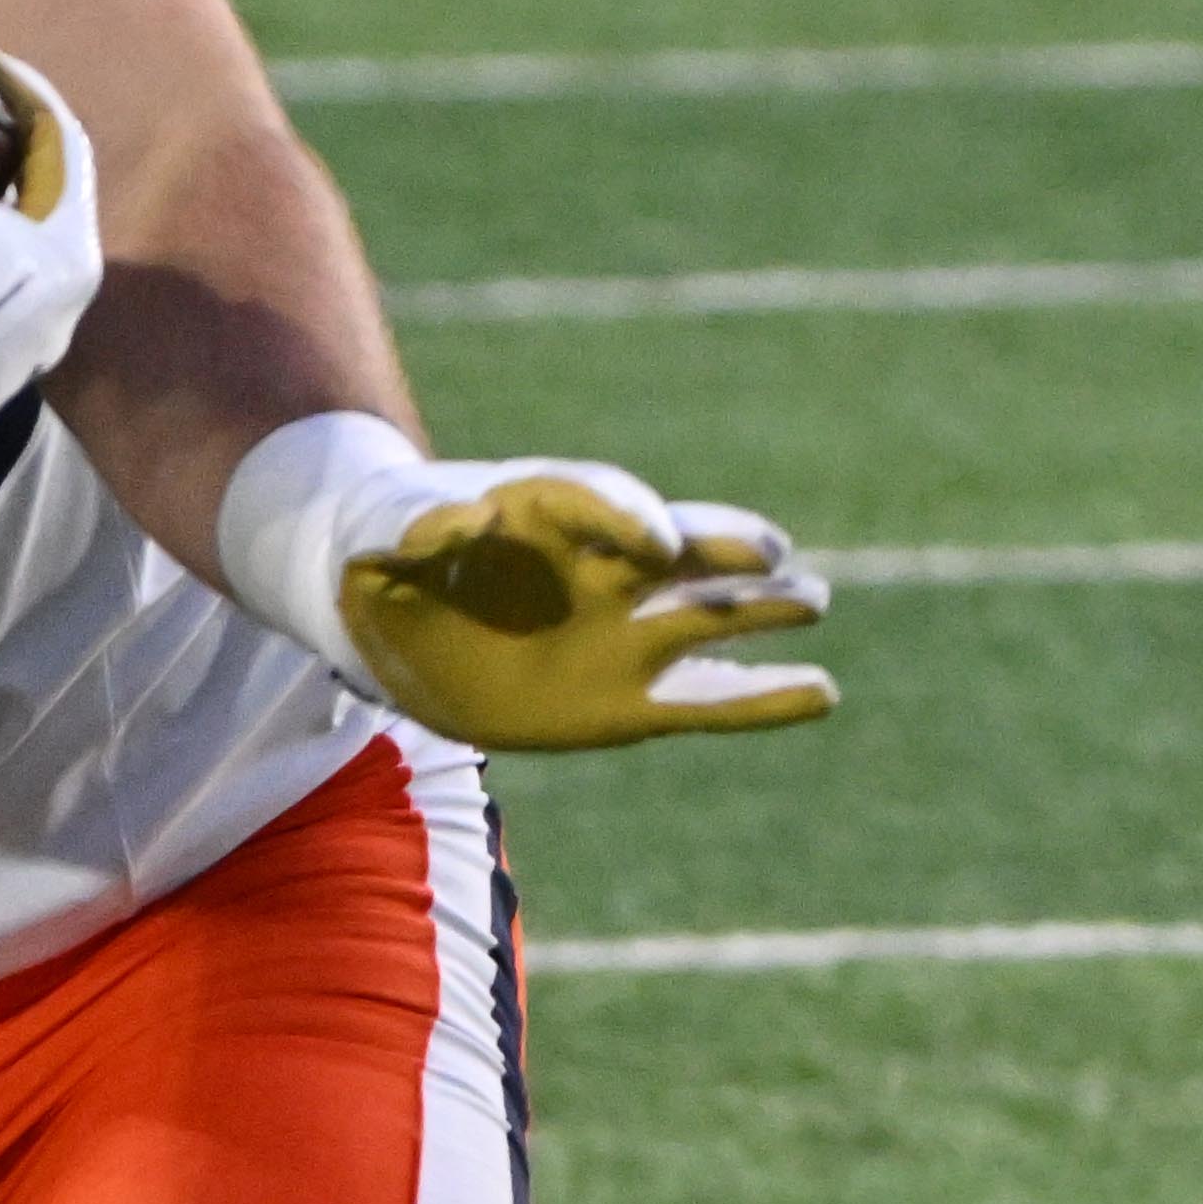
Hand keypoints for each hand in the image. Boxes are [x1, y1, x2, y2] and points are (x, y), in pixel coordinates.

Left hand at [217, 421, 835, 750]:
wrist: (386, 611)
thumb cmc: (387, 552)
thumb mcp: (382, 536)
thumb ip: (416, 527)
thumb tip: (460, 520)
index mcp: (544, 512)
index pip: (597, 502)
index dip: (629, 518)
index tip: (657, 541)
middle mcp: (600, 566)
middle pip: (677, 547)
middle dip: (721, 546)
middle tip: (769, 552)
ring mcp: (620, 632)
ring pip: (706, 616)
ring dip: (760, 609)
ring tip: (812, 601)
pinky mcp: (623, 701)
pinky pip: (703, 701)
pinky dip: (760, 698)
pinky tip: (820, 694)